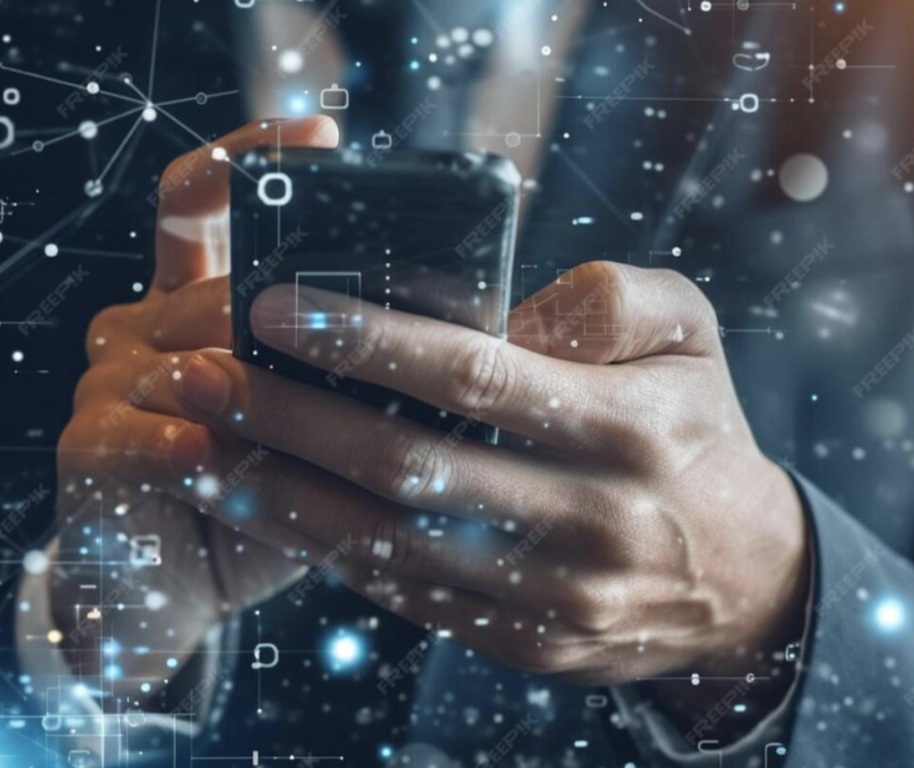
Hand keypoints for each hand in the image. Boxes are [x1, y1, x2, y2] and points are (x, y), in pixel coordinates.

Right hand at [51, 116, 337, 697]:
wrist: (179, 581)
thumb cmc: (273, 483)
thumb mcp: (325, 414)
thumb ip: (363, 364)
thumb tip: (476, 325)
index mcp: (197, 296)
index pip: (199, 199)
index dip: (248, 154)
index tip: (323, 135)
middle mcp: (146, 323)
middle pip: (209, 283)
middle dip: (273, 314)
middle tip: (339, 335)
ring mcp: (108, 379)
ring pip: (182, 355)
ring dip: (243, 385)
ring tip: (295, 408)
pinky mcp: (85, 444)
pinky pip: (137, 434)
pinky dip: (182, 446)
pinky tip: (209, 453)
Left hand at [214, 261, 808, 695]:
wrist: (741, 577)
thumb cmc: (694, 428)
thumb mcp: (690, 334)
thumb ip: (610, 296)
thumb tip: (501, 304)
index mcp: (623, 427)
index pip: (475, 376)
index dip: (369, 340)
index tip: (278, 306)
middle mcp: (582, 517)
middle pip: (408, 465)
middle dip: (289, 417)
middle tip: (200, 371)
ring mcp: (548, 595)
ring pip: (389, 542)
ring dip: (279, 493)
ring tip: (197, 443)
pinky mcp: (520, 642)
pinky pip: (404, 593)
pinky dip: (322, 548)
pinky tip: (259, 506)